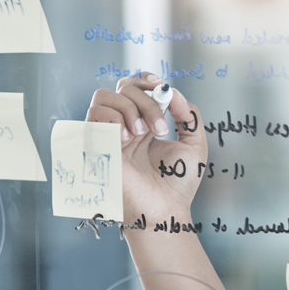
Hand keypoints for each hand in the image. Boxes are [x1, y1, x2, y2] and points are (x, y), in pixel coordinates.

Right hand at [86, 73, 207, 223]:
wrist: (164, 209)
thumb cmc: (178, 183)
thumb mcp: (194, 144)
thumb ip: (189, 115)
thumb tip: (173, 92)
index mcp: (144, 124)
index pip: (135, 87)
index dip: (146, 80)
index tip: (161, 87)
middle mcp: (124, 126)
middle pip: (124, 87)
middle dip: (147, 100)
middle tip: (161, 128)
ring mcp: (107, 134)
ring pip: (104, 95)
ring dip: (130, 108)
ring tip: (142, 134)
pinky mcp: (95, 144)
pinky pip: (94, 114)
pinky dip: (113, 119)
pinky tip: (127, 139)